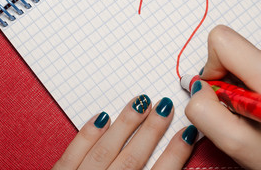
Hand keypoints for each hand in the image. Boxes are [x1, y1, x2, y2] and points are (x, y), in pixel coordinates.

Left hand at [53, 95, 197, 169]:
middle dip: (151, 131)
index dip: (174, 154)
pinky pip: (73, 153)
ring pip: (105, 150)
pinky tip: (101, 116)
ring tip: (140, 102)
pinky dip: (87, 134)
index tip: (187, 133)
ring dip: (125, 125)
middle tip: (165, 107)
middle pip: (132, 158)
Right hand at [185, 25, 260, 168]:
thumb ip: (203, 111)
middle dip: (225, 80)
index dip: (211, 68)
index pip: (221, 39)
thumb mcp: (235, 143)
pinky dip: (249, 84)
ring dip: (238, 85)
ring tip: (255, 110)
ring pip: (241, 58)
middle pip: (230, 49)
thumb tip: (197, 87)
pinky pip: (254, 64)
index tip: (222, 95)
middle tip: (241, 108)